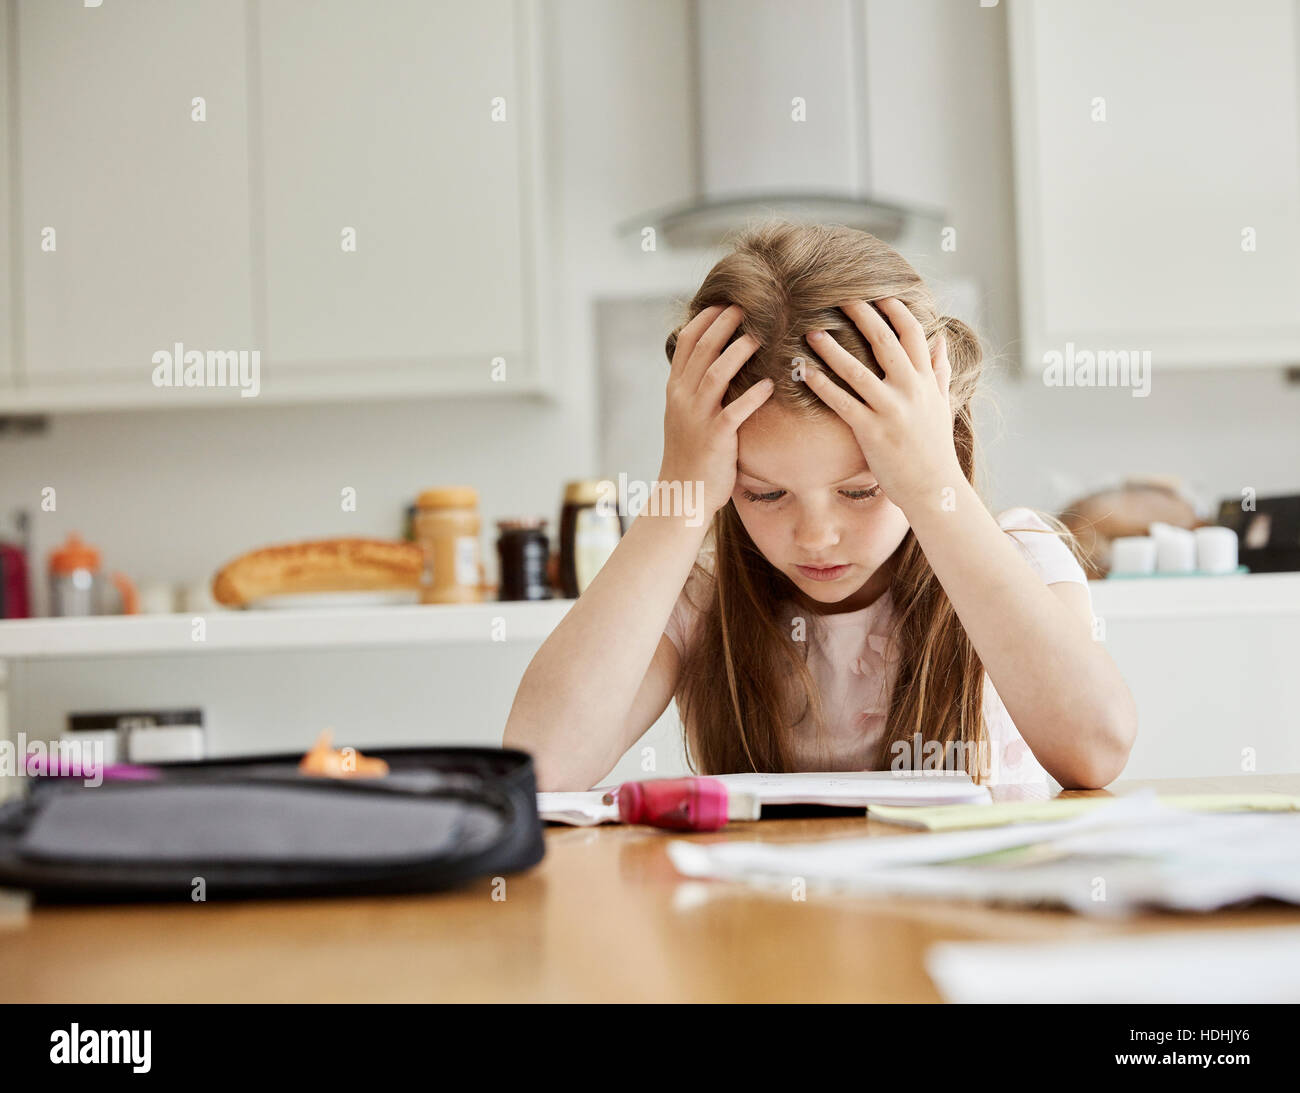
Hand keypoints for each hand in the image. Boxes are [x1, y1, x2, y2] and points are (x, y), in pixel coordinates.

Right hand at [659, 303, 772, 518]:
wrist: (682, 492)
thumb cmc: (691, 451)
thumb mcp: (685, 413)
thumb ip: (697, 386)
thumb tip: (715, 359)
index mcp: (676, 388)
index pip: (687, 342)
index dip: (706, 318)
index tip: (725, 300)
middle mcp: (682, 398)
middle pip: (703, 350)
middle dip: (725, 324)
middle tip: (748, 305)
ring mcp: (697, 417)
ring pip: (716, 373)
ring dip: (739, 351)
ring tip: (762, 335)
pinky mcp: (715, 438)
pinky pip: (735, 411)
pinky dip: (753, 396)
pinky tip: (771, 384)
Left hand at [802, 297, 959, 512]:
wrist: (934, 489)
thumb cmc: (934, 448)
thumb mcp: (943, 403)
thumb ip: (939, 369)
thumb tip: (940, 337)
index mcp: (926, 380)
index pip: (912, 333)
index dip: (894, 310)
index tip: (876, 292)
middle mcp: (910, 390)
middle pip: (884, 341)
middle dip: (861, 315)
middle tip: (838, 296)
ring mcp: (890, 410)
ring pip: (857, 369)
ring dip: (831, 348)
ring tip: (811, 331)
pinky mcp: (871, 431)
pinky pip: (841, 401)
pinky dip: (821, 384)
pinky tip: (803, 371)